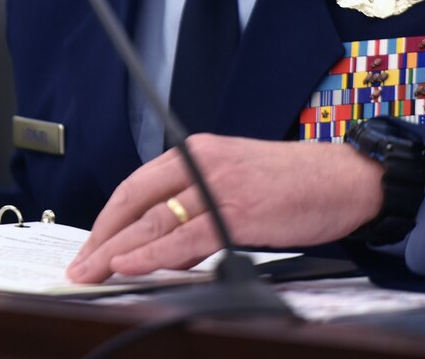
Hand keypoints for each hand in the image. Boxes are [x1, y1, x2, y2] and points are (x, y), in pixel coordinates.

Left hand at [65, 135, 381, 282]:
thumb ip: (198, 206)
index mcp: (197, 151)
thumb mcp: (235, 182)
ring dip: (116, 250)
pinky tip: (129, 265)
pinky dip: (152, 254)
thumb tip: (164, 244)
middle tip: (79, 265)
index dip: (108, 218)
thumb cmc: (294, 184)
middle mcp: (201, 162)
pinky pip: (185, 237)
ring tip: (92, 272)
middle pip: (134, 201)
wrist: (345, 178)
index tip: (91, 245)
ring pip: (153, 220)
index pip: (137, 185)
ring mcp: (217, 186)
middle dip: (101, 237)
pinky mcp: (237, 211)